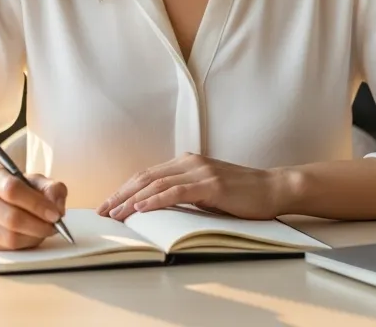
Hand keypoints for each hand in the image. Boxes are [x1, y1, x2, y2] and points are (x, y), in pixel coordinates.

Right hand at [0, 161, 67, 250]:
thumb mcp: (30, 179)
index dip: (37, 204)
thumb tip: (57, 207)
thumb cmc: (9, 186)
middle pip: (11, 218)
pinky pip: (4, 248)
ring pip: (8, 238)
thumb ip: (50, 187)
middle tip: (53, 227)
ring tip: (43, 231)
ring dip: (33, 238)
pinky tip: (30, 237)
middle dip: (39, 226)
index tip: (55, 214)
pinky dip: (23, 245)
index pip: (12, 190)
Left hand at [96, 153, 291, 221]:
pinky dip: (156, 200)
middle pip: (145, 177)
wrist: (273, 188)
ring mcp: (200, 171)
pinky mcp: (210, 184)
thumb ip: (185, 194)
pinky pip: (176, 192)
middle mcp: (189, 162)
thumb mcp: (207, 192)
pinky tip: (141, 208)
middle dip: (120, 194)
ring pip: (156, 184)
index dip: (124, 189)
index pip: (147, 175)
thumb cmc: (242, 194)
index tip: (108, 204)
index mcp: (187, 162)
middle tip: (102, 211)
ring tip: (116, 213)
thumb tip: (158, 208)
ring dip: (132, 200)